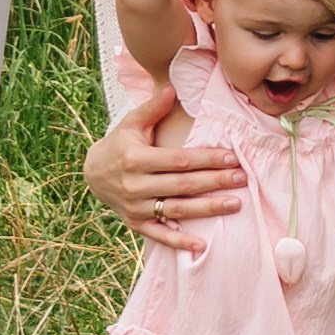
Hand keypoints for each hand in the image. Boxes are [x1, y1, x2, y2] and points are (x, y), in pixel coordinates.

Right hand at [83, 84, 244, 254]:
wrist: (93, 173)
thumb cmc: (120, 143)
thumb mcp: (132, 123)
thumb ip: (153, 107)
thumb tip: (172, 88)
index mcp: (136, 159)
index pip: (179, 160)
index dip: (206, 159)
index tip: (231, 158)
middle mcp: (135, 185)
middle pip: (183, 185)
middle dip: (215, 182)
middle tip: (242, 179)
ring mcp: (136, 207)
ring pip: (177, 210)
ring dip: (207, 209)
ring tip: (235, 204)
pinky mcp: (135, 223)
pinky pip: (160, 235)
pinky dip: (180, 242)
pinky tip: (202, 246)